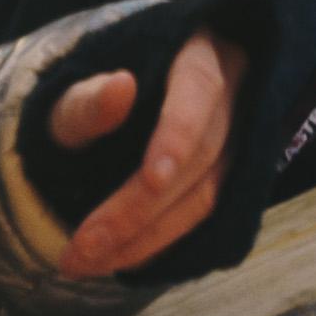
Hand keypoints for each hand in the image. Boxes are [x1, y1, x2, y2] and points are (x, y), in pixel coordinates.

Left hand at [46, 28, 247, 276]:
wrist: (119, 115)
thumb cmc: (95, 98)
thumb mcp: (75, 91)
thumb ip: (87, 99)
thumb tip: (120, 87)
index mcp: (198, 53)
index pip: (198, 89)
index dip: (179, 135)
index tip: (152, 178)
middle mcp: (232, 95)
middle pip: (201, 155)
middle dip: (140, 208)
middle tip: (84, 246)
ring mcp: (240, 141)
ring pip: (209, 194)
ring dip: (150, 236)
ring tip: (93, 261)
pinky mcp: (232, 181)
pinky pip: (208, 220)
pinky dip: (165, 243)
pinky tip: (124, 259)